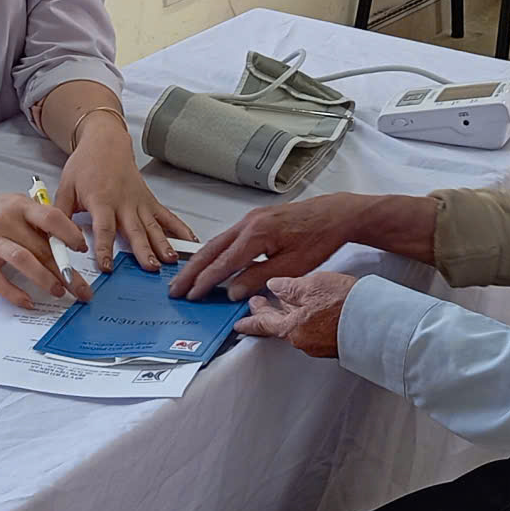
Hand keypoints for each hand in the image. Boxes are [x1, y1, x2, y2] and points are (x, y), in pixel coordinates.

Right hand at [0, 193, 94, 309]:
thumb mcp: (16, 206)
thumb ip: (39, 221)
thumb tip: (69, 244)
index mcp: (20, 205)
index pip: (50, 217)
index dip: (69, 234)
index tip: (82, 249)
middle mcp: (6, 221)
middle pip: (40, 247)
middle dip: (65, 270)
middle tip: (81, 288)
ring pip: (22, 261)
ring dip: (44, 279)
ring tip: (59, 292)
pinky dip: (13, 293)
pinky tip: (28, 302)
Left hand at [57, 125, 193, 272]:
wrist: (105, 142)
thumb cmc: (85, 165)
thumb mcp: (65, 187)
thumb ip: (60, 214)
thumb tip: (53, 240)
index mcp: (101, 200)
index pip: (104, 228)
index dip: (104, 248)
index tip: (107, 266)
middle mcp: (124, 202)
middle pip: (135, 230)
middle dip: (144, 250)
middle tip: (151, 268)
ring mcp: (139, 202)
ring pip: (153, 226)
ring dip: (163, 243)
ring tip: (171, 260)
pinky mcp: (149, 201)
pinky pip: (166, 216)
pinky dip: (180, 228)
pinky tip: (190, 242)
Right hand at [173, 192, 401, 300]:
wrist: (335, 214)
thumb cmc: (318, 238)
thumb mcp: (291, 266)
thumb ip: (258, 278)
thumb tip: (231, 291)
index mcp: (255, 235)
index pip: (222, 263)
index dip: (204, 282)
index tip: (191, 296)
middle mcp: (248, 224)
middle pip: (211, 250)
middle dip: (191, 272)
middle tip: (175, 289)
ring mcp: (250, 219)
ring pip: (216, 243)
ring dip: (199, 262)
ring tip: (185, 279)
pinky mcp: (255, 220)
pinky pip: (227, 238)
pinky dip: (214, 253)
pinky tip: (209, 263)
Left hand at [235, 273, 356, 358]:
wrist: (378, 321)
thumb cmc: (346, 304)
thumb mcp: (312, 285)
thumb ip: (289, 287)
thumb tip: (273, 286)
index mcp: (293, 329)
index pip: (264, 324)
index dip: (250, 321)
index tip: (238, 324)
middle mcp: (303, 341)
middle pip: (280, 326)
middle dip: (270, 313)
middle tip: (259, 304)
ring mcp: (320, 344)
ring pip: (298, 327)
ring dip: (290, 314)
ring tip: (286, 301)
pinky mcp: (335, 342)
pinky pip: (313, 329)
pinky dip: (307, 318)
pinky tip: (312, 308)